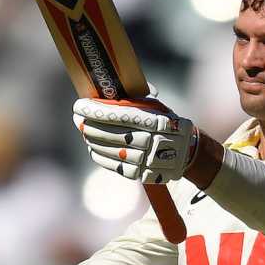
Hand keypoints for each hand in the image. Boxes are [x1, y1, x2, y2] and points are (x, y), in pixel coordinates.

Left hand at [73, 97, 198, 183]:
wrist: (185, 151)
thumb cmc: (164, 122)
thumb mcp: (155, 107)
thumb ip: (133, 99)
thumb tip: (103, 91)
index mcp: (153, 120)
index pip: (117, 114)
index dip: (95, 111)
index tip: (79, 106)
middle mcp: (150, 140)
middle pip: (110, 133)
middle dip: (89, 126)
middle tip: (78, 119)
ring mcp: (145, 159)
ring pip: (109, 150)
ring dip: (92, 141)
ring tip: (86, 132)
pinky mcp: (141, 174)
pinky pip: (113, 165)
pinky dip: (99, 156)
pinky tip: (93, 148)